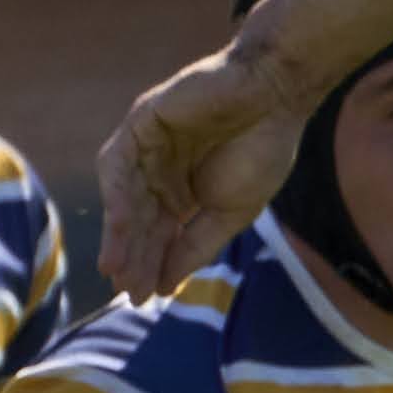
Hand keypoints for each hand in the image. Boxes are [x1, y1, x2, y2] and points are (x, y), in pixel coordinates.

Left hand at [96, 50, 311, 297]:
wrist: (275, 97)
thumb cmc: (261, 150)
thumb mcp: (230, 213)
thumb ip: (196, 246)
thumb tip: (166, 285)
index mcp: (182, 194)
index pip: (158, 236)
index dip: (151, 265)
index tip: (146, 296)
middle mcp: (159, 173)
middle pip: (138, 222)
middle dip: (132, 256)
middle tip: (128, 289)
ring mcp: (147, 149)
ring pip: (124, 198)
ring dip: (119, 234)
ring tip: (118, 268)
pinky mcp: (140, 124)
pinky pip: (119, 164)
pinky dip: (118, 196)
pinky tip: (121, 225)